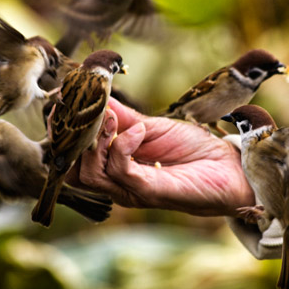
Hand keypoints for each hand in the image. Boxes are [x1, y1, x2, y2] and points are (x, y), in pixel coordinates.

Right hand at [67, 98, 254, 216]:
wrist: (228, 167)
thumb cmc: (192, 148)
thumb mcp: (151, 126)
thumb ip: (122, 117)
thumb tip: (96, 96)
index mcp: (115, 166)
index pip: (73, 158)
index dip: (62, 134)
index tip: (60, 105)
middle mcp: (117, 182)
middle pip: (73, 169)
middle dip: (74, 138)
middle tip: (88, 110)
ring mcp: (130, 189)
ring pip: (90, 173)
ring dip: (97, 141)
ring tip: (115, 120)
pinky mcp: (148, 192)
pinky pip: (121, 171)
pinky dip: (123, 146)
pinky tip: (138, 132)